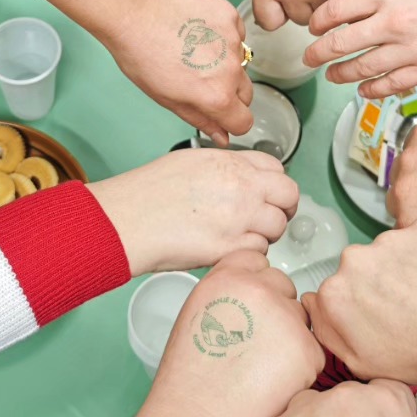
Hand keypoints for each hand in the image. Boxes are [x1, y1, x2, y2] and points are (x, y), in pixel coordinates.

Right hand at [92, 150, 298, 273]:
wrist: (127, 219)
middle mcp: (241, 186)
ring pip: (277, 227)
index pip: (277, 169)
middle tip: (271, 220)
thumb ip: (224, 169)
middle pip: (289, 196)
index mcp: (230, 162)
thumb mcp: (190, 162)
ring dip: (264, 234)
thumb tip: (240, 179)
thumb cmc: (147, 192)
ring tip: (240, 237)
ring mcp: (239, 217)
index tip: (271, 196)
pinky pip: (258, 252)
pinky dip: (248, 254)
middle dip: (284, 209)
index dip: (276, 185)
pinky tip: (229, 250)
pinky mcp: (230, 247)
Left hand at [104, 0, 253, 143]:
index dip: (231, 122)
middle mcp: (231, 70)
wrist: (133, 11)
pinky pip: (236, 34)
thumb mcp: (167, 98)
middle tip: (201, 82)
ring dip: (226, 63)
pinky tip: (199, 32)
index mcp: (216, 96)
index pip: (244, 122)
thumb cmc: (141, 55)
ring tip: (195, 52)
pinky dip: (223, 36)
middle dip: (230, 94)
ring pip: (241, 62)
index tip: (221, 116)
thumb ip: (201, 119)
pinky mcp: (230, 15)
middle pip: (246, 93)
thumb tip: (222, 137)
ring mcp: (234, 40)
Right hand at [150, 251, 323, 416]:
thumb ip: (228, 297)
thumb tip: (254, 295)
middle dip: (277, 311)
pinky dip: (301, 368)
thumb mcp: (197, 318)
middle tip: (256, 346)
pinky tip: (273, 385)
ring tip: (260, 371)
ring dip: (291, 339)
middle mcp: (258, 290)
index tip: (252, 303)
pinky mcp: (308, 349)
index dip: (256, 281)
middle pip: (283, 287)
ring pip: (301, 320)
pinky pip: (313, 351)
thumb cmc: (190, 382)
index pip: (255, 259)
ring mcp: (286, 318)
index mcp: (226, 279)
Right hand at [304, 220, 416, 386]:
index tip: (382, 315)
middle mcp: (355, 259)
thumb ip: (326, 329)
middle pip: (362, 265)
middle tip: (408, 304)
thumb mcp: (360, 362)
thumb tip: (310, 301)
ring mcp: (391, 239)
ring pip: (391, 249)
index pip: (339, 289)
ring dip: (405, 264)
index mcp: (335, 292)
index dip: (362, 304)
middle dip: (380, 280)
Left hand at [305, 0, 416, 98]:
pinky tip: (363, 89)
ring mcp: (409, 48)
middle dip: (318, 53)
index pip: (336, 10)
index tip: (313, 27)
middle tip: (309, 58)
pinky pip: (390, 84)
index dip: (318, 21)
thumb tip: (356, 1)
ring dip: (341, 74)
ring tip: (332, 75)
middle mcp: (393, 22)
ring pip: (361, 68)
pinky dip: (372, 89)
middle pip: (340, 42)